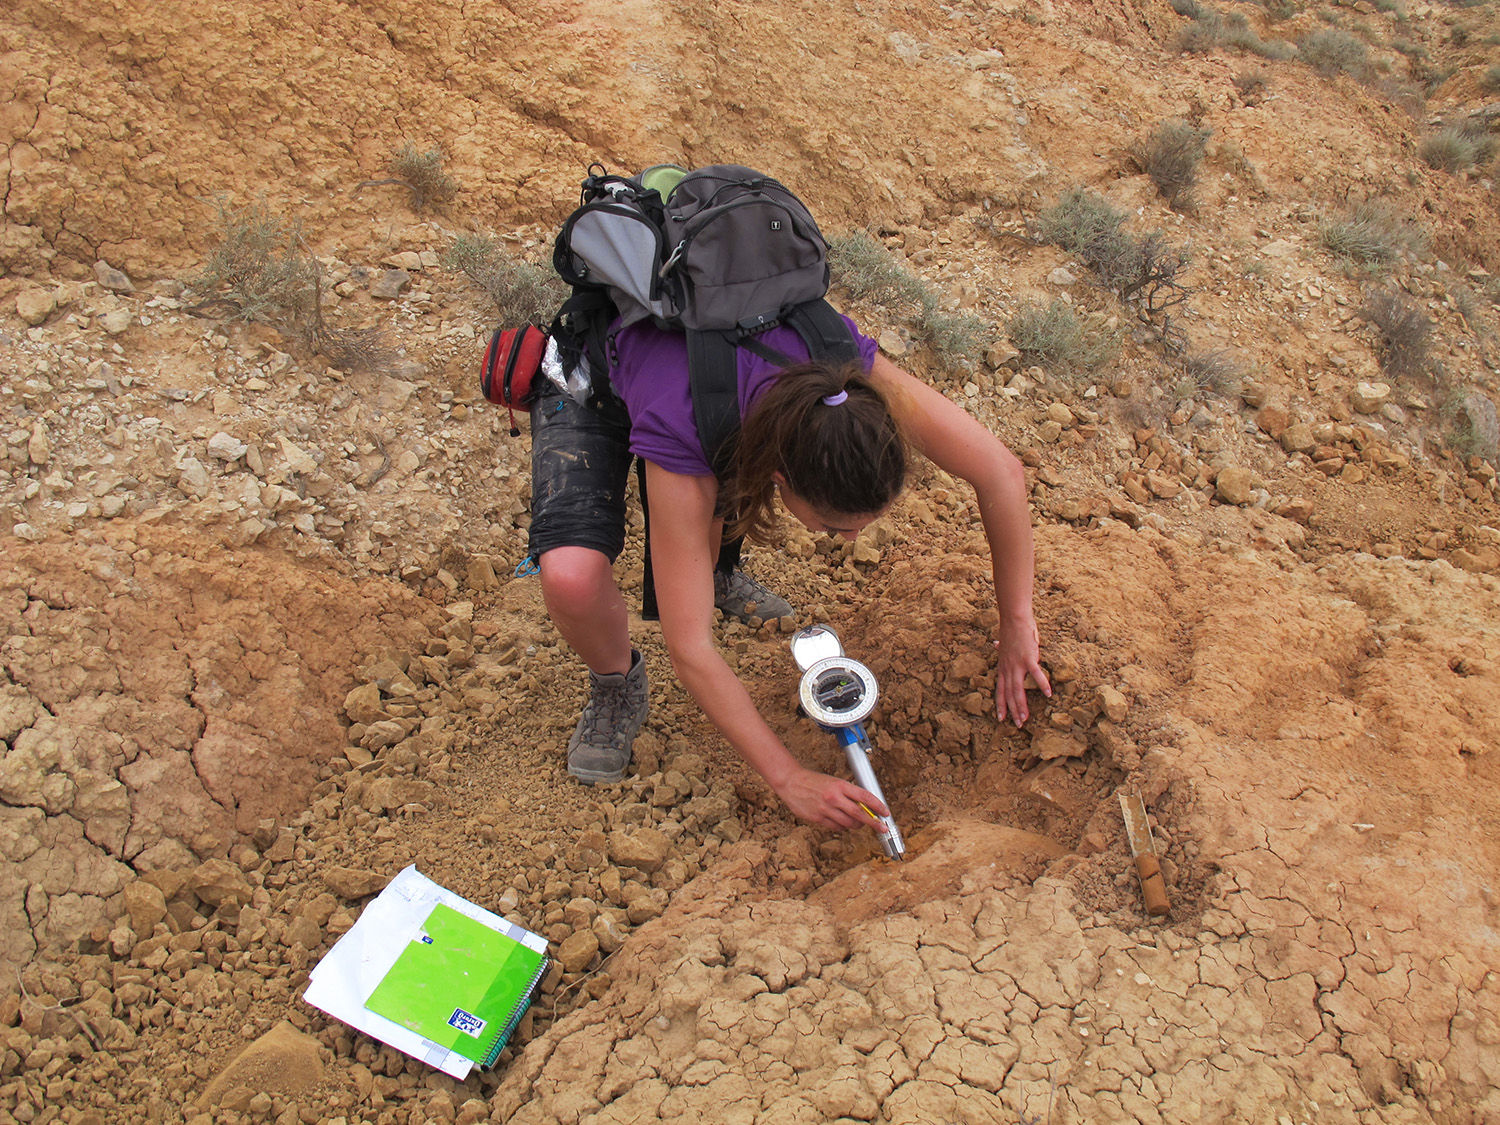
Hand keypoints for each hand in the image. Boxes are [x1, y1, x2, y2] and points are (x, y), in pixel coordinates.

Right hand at [775, 765, 889, 830]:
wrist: (791, 782)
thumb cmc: (813, 781)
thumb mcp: (834, 782)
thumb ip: (848, 793)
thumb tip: (864, 806)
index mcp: (840, 785)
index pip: (864, 796)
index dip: (878, 806)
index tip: (886, 812)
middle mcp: (834, 798)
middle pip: (859, 814)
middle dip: (873, 822)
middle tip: (882, 827)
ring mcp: (826, 809)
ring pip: (849, 823)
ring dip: (857, 825)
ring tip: (859, 823)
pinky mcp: (818, 818)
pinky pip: (836, 827)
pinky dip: (842, 826)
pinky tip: (842, 821)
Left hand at [993, 615, 1049, 726]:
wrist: (1014, 619)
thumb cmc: (1011, 630)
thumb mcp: (1003, 642)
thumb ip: (1000, 648)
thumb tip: (994, 645)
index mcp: (1003, 668)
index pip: (1000, 690)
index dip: (1000, 705)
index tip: (1001, 718)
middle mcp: (1008, 669)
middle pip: (1009, 694)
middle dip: (1012, 711)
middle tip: (1017, 725)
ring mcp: (1017, 665)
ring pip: (1018, 690)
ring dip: (1022, 705)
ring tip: (1025, 719)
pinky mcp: (1028, 658)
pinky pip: (1036, 674)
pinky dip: (1042, 684)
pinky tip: (1048, 694)